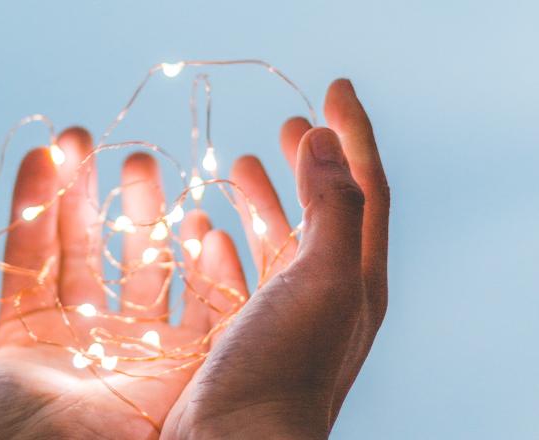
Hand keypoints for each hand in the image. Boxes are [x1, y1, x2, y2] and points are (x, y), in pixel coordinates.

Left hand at [0, 128, 213, 438]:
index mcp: (34, 333)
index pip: (33, 250)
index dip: (36, 199)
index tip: (44, 152)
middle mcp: (86, 331)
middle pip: (85, 244)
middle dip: (84, 190)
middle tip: (86, 140)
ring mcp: (137, 340)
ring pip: (141, 260)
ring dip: (141, 212)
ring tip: (140, 163)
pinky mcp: (186, 356)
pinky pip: (199, 298)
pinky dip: (202, 261)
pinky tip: (196, 221)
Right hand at [162, 79, 389, 438]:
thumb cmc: (283, 369)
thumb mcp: (325, 281)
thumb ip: (334, 206)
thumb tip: (326, 139)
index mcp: (355, 276)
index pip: (364, 187)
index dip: (353, 133)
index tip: (332, 87)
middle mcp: (325, 295)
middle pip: (321, 212)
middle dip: (307, 163)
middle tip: (288, 123)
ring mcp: (281, 317)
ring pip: (276, 242)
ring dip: (262, 199)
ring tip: (238, 164)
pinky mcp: (241, 335)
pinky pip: (237, 275)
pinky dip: (224, 245)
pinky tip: (205, 230)